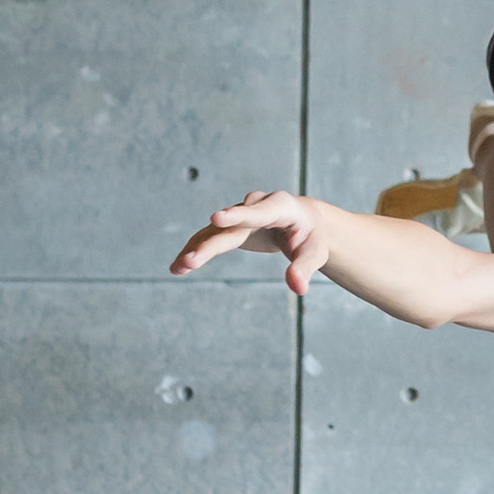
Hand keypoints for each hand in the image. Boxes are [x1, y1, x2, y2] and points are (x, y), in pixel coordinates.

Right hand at [171, 187, 332, 294]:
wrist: (303, 223)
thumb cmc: (311, 238)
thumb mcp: (315, 253)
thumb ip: (305, 268)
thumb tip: (298, 287)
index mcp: (280, 207)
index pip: (257, 213)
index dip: (236, 216)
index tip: (216, 218)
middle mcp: (255, 205)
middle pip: (229, 228)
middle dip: (209, 245)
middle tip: (190, 262)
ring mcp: (240, 214)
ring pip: (213, 232)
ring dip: (195, 249)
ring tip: (177, 268)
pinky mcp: (230, 225)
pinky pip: (209, 238)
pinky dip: (194, 251)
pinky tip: (177, 267)